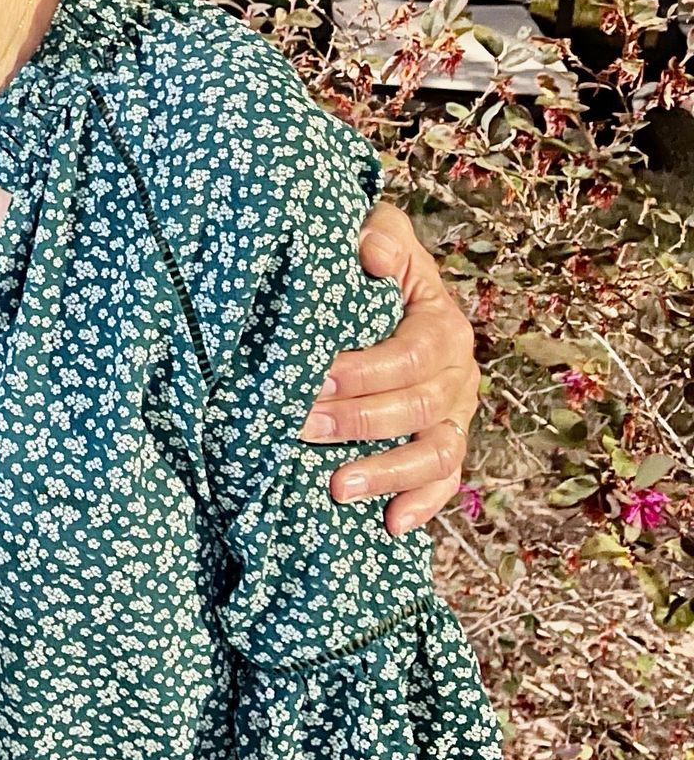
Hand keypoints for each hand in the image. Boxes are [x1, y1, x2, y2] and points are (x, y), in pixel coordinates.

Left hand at [302, 199, 477, 534]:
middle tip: (301, 428)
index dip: (366, 371)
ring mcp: (455, 413)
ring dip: (388, 472)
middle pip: (418, 407)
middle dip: (358, 421)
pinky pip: (445, 480)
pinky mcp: (446, 443)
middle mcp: (458, 374)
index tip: (315, 379)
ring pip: (436, 451)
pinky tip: (390, 525)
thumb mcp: (382, 234)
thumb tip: (371, 256)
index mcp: (442, 325)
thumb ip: (380, 237)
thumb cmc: (377, 264)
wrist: (393, 289)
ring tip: (337, 487)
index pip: (412, 355)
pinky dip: (422, 504)